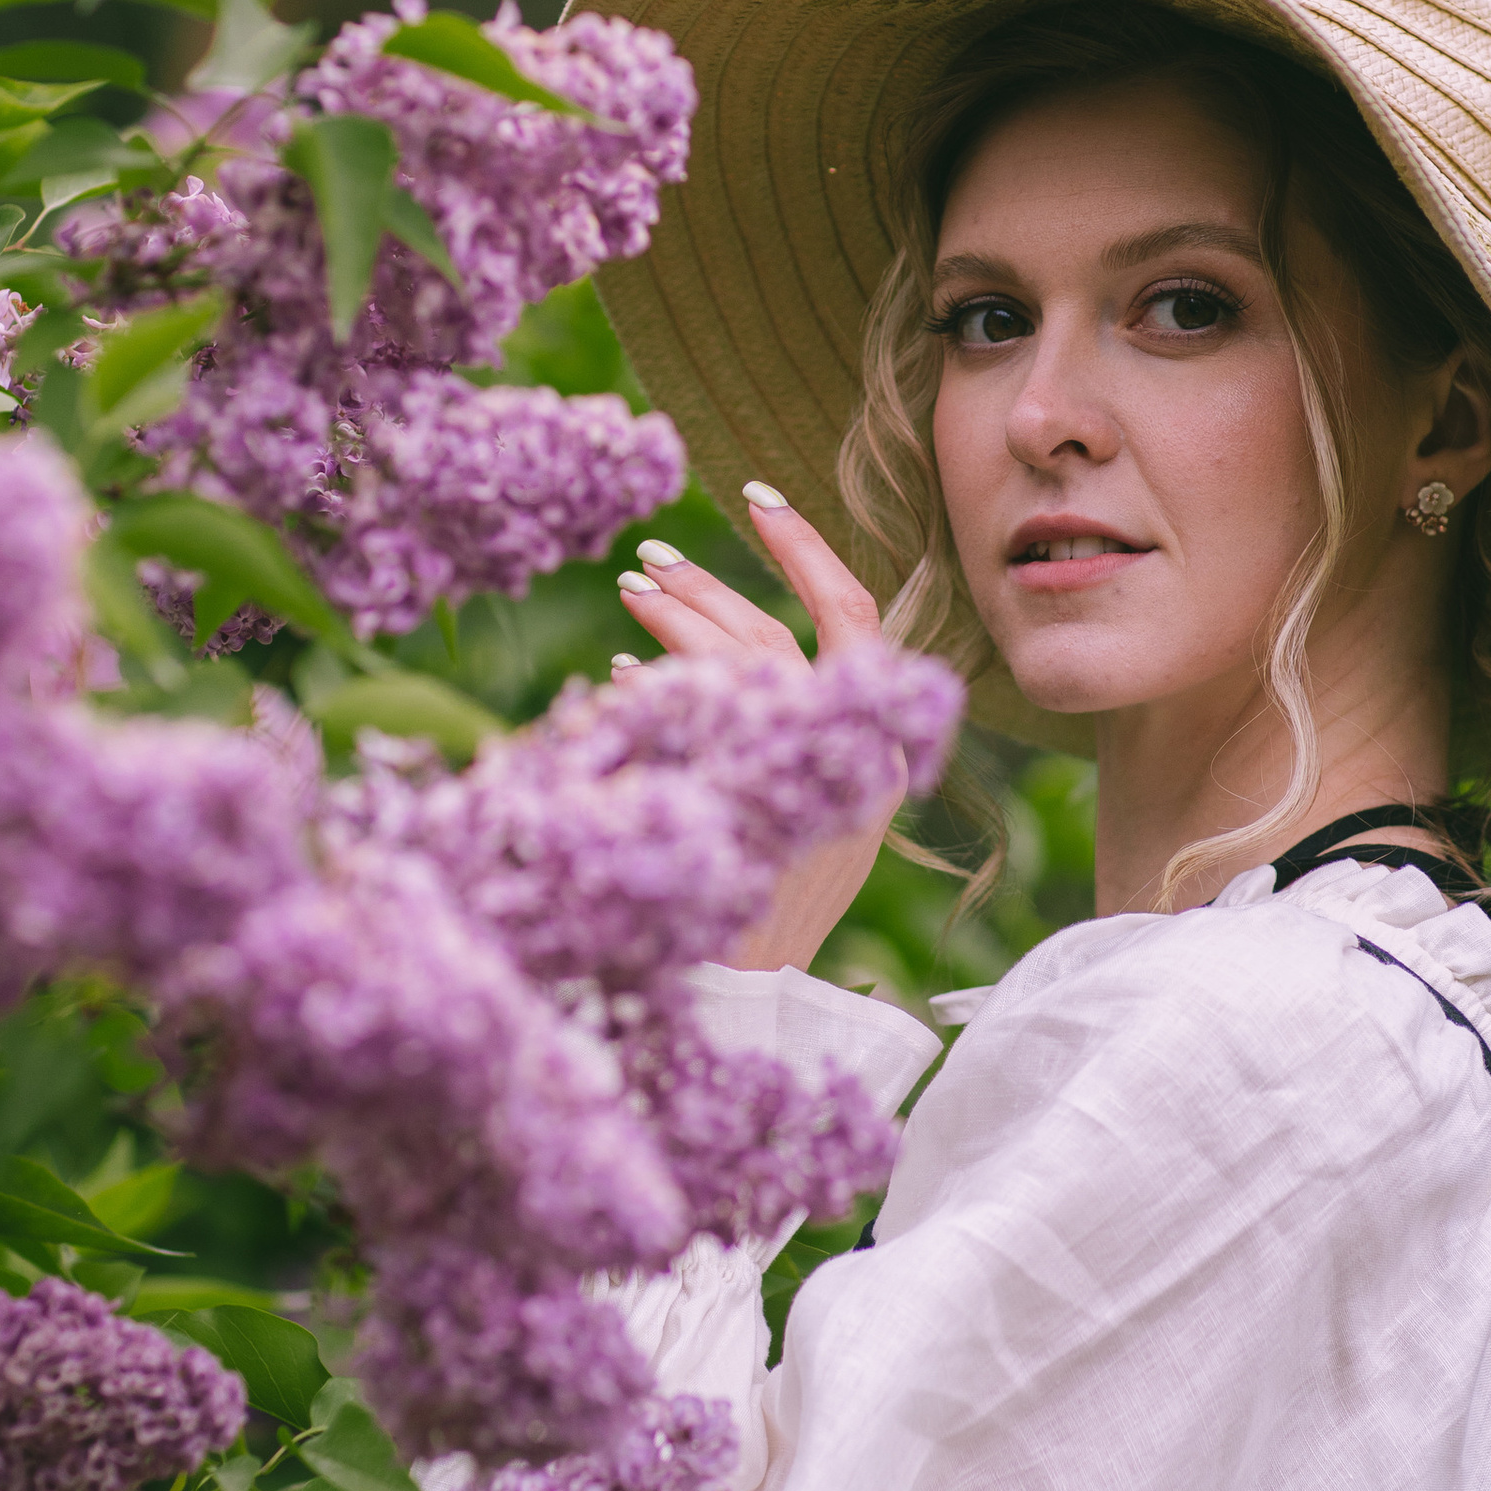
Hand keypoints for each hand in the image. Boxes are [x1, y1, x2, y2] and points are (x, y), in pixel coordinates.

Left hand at [616, 485, 907, 975]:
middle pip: (773, 637)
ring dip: (674, 621)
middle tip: (650, 557)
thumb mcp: (793, 802)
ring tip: (629, 589)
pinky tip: (615, 677)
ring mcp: (798, 785)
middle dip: (709, 587)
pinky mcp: (743, 809)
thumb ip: (774, 726)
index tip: (757, 496)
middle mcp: (851, 760)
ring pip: (731, 669)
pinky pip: (687, 724)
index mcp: (875, 750)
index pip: (853, 617)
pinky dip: (652, 690)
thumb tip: (698, 650)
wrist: (757, 994)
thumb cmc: (769, 900)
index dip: (805, 551)